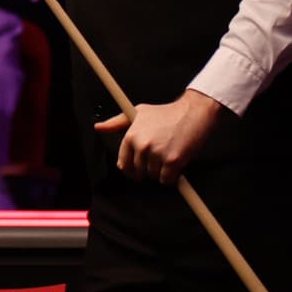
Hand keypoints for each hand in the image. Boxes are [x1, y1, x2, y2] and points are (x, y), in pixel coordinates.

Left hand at [94, 90, 226, 185]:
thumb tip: (99, 127)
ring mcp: (157, 154)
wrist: (192, 112)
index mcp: (130, 136)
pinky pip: (167, 180)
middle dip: (148, 169)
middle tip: (157, 159)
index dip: (132, 169)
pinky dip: (172, 177)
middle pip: (139, 173)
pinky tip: (175, 164)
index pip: (124, 164)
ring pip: (153, 176)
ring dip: (161, 172)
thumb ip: (117, 122)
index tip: (138, 169)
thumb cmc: (166, 113)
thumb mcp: (138, 113)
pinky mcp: (172, 161)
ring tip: (168, 156)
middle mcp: (141, 146)